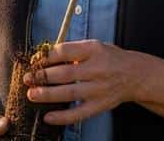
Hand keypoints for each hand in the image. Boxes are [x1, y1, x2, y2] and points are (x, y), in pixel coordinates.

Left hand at [23, 39, 141, 125]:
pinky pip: (79, 114)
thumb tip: (43, 58)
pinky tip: (47, 117)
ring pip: (69, 93)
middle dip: (43, 76)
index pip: (66, 51)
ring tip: (32, 94)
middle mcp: (97, 69)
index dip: (47, 56)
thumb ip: (72, 51)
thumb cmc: (109, 58)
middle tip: (27, 78)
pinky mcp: (100, 105)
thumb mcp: (94, 46)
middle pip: (65, 73)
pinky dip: (62, 117)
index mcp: (94, 50)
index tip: (35, 61)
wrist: (135, 75)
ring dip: (48, 95)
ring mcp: (99, 89)